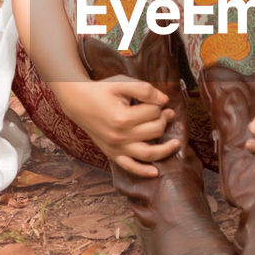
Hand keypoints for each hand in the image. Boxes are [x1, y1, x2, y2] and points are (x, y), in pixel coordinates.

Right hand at [59, 76, 177, 177]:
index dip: (159, 104)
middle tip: (166, 113)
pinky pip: (129, 167)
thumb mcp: (121, 82)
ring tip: (176, 143)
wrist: (77, 102)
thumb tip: (165, 100)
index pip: (153, 112)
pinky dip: (143, 171)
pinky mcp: (112, 153)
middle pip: (155, 131)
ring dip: (166, 149)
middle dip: (163, 120)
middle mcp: (120, 136)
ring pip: (148, 153)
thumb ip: (144, 89)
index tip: (157, 100)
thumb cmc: (101, 90)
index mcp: (123, 118)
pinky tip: (156, 172)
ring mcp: (116, 147)